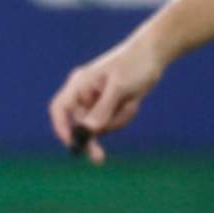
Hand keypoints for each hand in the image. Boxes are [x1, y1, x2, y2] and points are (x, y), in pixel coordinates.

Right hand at [47, 36, 165, 164]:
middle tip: (99, 158)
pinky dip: (123, 117)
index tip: (71, 143)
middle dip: (94, 137)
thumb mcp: (119, 87)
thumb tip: (87, 131)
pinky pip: (111, 123)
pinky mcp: (108, 106)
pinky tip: (133, 101)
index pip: (60, 108)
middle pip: (79, 125)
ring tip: (131, 101)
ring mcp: (96, 101)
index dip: (61, 127)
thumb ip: (102, 109)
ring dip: (117, 120)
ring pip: (99, 126)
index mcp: (80, 84)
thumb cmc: (135, 63)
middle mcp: (84, 93)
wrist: (154, 53)